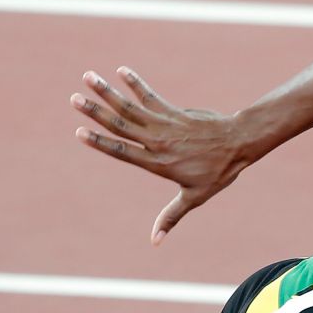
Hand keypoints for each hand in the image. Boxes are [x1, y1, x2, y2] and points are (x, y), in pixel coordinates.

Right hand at [72, 68, 247, 242]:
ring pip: (131, 107)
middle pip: (121, 125)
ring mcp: (165, 125)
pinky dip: (136, 84)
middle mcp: (157, 142)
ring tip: (88, 77)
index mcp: (157, 164)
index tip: (80, 132)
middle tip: (73, 99)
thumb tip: (155, 241)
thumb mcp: (194, 198)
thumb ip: (171, 216)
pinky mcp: (174, 112)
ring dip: (108, 92)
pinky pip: (150, 96)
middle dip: (96, 112)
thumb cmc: (217, 173)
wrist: (238, 145)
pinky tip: (121, 71)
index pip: (122, 152)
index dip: (100, 142)